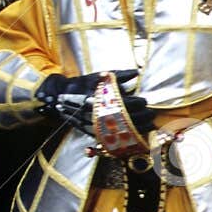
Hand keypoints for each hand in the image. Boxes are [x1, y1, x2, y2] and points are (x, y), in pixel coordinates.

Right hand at [35, 69, 155, 137]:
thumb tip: (136, 72)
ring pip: (120, 131)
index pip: (125, 103)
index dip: (138, 103)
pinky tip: (135, 135)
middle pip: (125, 119)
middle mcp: (98, 113)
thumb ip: (119, 75)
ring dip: (137, 129)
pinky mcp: (92, 133)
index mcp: (101, 98)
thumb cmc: (83, 84)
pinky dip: (124, 137)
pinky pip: (112, 138)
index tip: (145, 101)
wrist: (60, 96)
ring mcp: (95, 125)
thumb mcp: (99, 76)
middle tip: (151, 114)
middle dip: (141, 117)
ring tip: (148, 125)